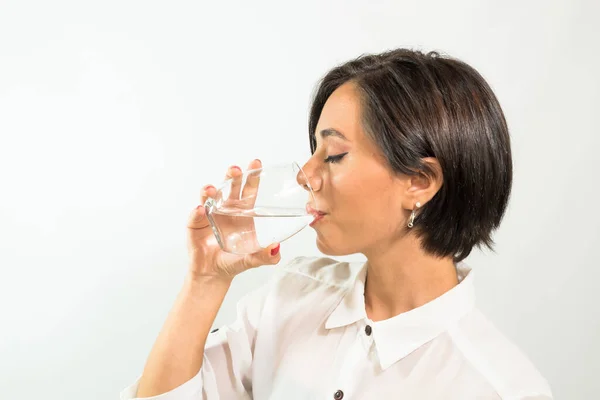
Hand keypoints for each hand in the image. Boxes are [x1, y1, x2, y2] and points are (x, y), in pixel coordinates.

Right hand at [186, 159, 280, 281]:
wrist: (213, 274)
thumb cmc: (234, 261)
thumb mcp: (252, 260)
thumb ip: (265, 256)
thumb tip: (276, 249)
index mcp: (243, 213)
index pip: (248, 190)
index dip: (252, 177)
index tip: (256, 163)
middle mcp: (226, 209)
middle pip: (229, 187)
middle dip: (232, 176)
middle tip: (234, 170)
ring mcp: (210, 214)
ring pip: (209, 197)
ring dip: (210, 191)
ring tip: (212, 190)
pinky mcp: (195, 224)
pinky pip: (195, 216)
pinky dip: (197, 212)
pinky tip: (200, 209)